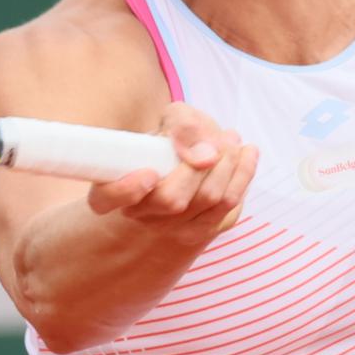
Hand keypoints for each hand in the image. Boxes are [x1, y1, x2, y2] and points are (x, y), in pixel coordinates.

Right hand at [83, 102, 258, 244]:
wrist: (182, 176)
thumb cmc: (168, 145)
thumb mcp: (166, 123)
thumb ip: (180, 124)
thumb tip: (204, 150)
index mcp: (113, 190)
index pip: (108, 198)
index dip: (127, 189)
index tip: (148, 174)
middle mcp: (140, 215)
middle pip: (172, 198)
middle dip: (201, 163)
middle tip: (219, 136)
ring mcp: (172, 228)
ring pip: (207, 200)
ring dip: (229, 164)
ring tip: (232, 139)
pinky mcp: (204, 231)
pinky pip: (229, 208)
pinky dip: (243, 175)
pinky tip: (247, 154)